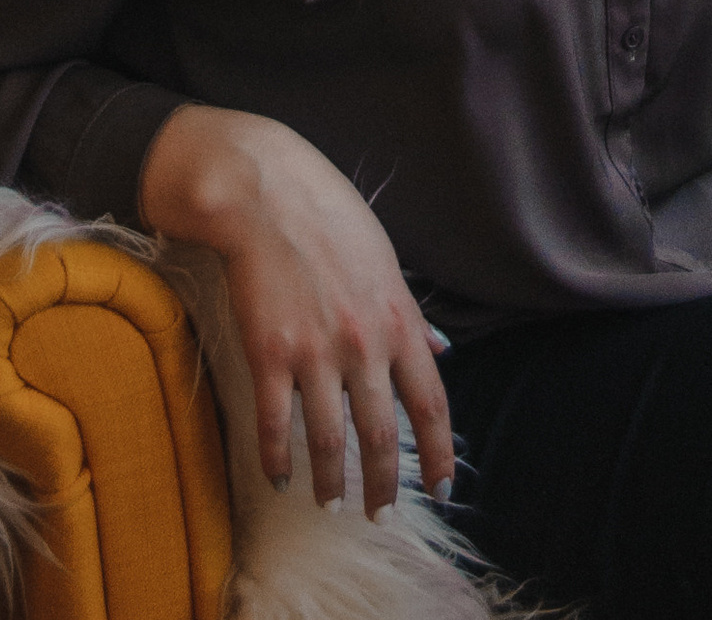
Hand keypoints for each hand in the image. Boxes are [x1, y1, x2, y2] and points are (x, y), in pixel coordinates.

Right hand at [139, 103, 453, 511]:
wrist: (268, 197)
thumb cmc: (331, 223)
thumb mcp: (387, 264)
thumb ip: (412, 317)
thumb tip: (441, 352)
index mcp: (399, 321)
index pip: (431, 403)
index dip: (438, 454)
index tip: (442, 488)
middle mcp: (364, 344)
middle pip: (381, 435)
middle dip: (383, 485)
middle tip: (381, 515)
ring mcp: (316, 353)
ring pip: (329, 441)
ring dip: (332, 483)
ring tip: (332, 505)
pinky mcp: (269, 355)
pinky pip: (275, 426)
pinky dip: (277, 461)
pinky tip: (281, 478)